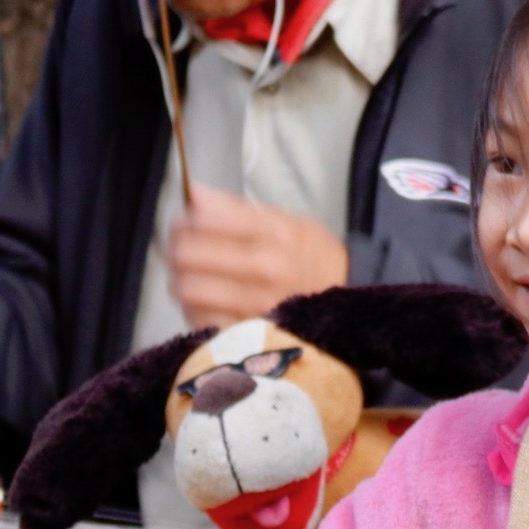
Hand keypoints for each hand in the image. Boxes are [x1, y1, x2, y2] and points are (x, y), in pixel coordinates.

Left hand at [169, 183, 348, 327]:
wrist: (351, 307)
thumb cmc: (316, 262)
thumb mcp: (291, 224)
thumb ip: (241, 209)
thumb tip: (195, 194)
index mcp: (276, 236)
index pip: (202, 219)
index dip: (184, 220)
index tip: (187, 223)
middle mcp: (265, 270)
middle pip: (187, 254)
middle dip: (177, 249)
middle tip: (182, 251)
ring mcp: (256, 306)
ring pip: (187, 289)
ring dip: (181, 280)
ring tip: (191, 277)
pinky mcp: (250, 335)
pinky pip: (200, 319)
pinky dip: (195, 309)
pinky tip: (206, 303)